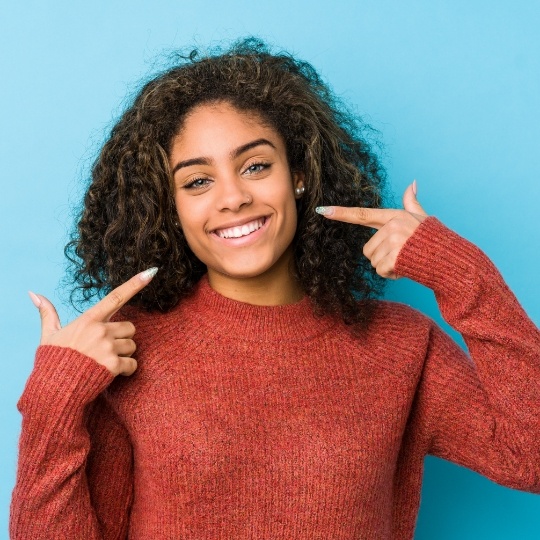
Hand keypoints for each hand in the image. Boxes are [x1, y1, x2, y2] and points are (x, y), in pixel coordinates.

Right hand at [28, 268, 157, 375]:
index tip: (151, 272)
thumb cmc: (53, 362)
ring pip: (132, 346)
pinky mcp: (113, 365)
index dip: (135, 284)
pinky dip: (126, 370)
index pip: (115, 297)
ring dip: (124, 354)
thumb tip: (34, 294)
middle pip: (129, 328)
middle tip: (105, 349)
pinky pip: (132, 364)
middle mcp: (100, 330)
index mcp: (88, 320)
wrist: (53, 390)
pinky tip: (110, 374)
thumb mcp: (49, 336)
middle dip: (122, 338)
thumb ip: (48, 314)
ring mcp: (108, 347)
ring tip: (104, 362)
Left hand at [317, 182, 427, 278]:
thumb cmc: (434, 240)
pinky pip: (380, 270)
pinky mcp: (395, 255)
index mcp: (394, 216)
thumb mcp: (422, 218)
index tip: (322, 210)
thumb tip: (412, 183)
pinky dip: (392, 274)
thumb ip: (412, 203)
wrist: (451, 259)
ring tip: (406, 260)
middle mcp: (392, 225)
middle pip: (367, 249)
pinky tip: (406, 268)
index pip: (362, 214)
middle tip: (402, 254)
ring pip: (373, 261)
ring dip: (387, 266)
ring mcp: (394, 240)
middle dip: (381, 257)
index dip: (341, 213)